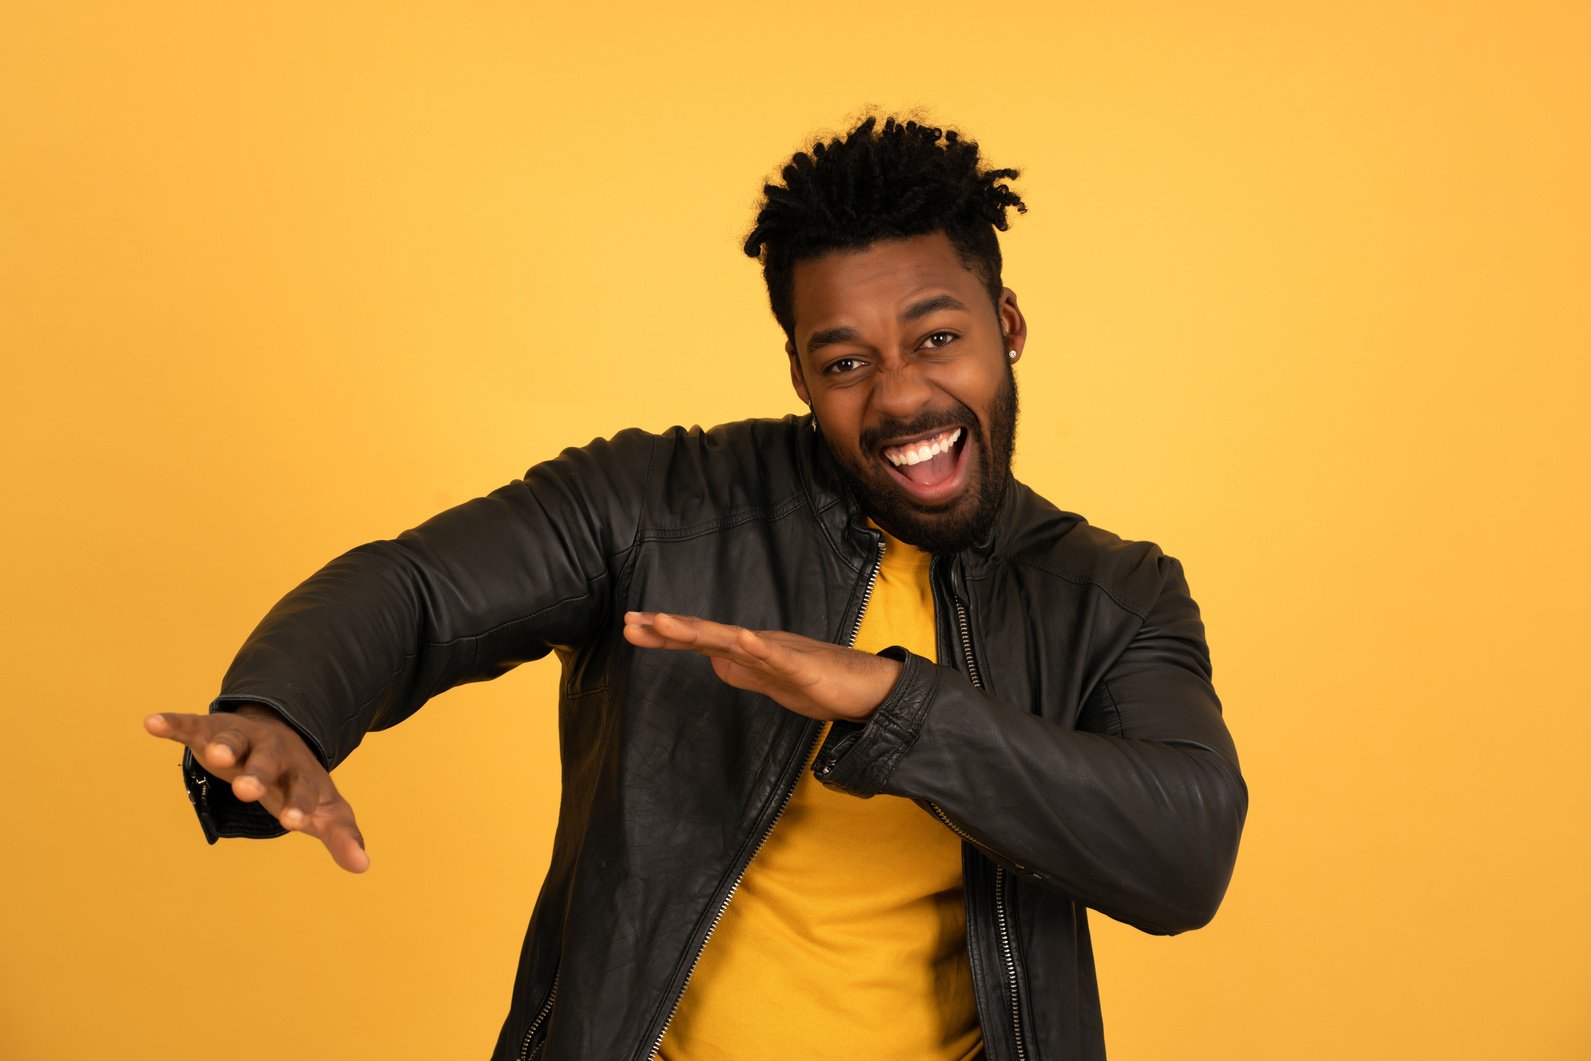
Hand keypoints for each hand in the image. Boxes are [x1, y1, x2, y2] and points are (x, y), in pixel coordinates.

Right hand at [144, 705, 369, 872]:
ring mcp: (243, 739)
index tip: (294, 824)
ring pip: (233, 739)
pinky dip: (174, 723)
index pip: (305, 791)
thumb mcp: (323, 808)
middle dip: (258, 774)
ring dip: (225, 744)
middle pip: (268, 762)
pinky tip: (152, 723)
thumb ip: (341, 835)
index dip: (301, 806)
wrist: (282, 733)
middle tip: (246, 790)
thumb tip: (364, 867)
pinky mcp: (212, 730)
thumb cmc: (299, 782)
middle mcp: (273, 753)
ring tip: (213, 753)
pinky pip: (192, 725)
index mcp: (301, 774)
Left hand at [622, 611, 900, 722]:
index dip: (666, 633)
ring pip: (733, 640)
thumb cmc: (820, 683)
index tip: (631, 626)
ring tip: (666, 623)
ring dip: (699, 631)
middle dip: (668, 628)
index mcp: (748, 652)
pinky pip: (778, 657)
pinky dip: (758, 647)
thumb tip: (713, 662)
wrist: (867, 688)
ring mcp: (781, 653)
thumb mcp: (769, 681)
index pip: (700, 640)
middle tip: (632, 621)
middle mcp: (759, 645)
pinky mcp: (805, 668)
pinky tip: (741, 638)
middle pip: (707, 635)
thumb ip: (742, 671)